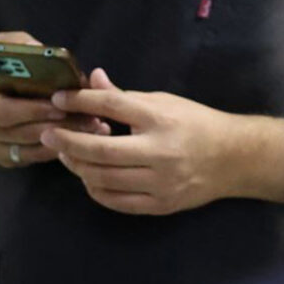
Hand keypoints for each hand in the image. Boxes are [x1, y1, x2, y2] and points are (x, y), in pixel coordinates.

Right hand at [0, 33, 106, 169]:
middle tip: (90, 118)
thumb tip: (45, 53)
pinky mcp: (3, 159)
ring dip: (64, 140)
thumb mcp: (6, 44)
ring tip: (93, 128)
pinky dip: (57, 149)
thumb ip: (24, 46)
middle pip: (20, 134)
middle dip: (58, 127)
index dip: (33, 110)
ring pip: (30, 150)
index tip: (61, 106)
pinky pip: (33, 158)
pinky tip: (80, 139)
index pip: (2, 111)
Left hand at [36, 69, 258, 215]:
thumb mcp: (163, 101)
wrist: (235, 159)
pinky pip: (116, 201)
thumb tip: (92, 78)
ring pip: (104, 179)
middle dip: (67, 142)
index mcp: (160, 119)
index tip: (58, 99)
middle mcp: (159, 152)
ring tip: (66, 154)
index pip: (111, 106)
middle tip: (48, 134)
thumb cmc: (196, 123)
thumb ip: (124, 96)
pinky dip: (96, 189)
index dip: (80, 101)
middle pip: (100, 150)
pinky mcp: (160, 205)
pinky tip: (89, 176)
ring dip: (78, 166)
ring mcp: (160, 183)